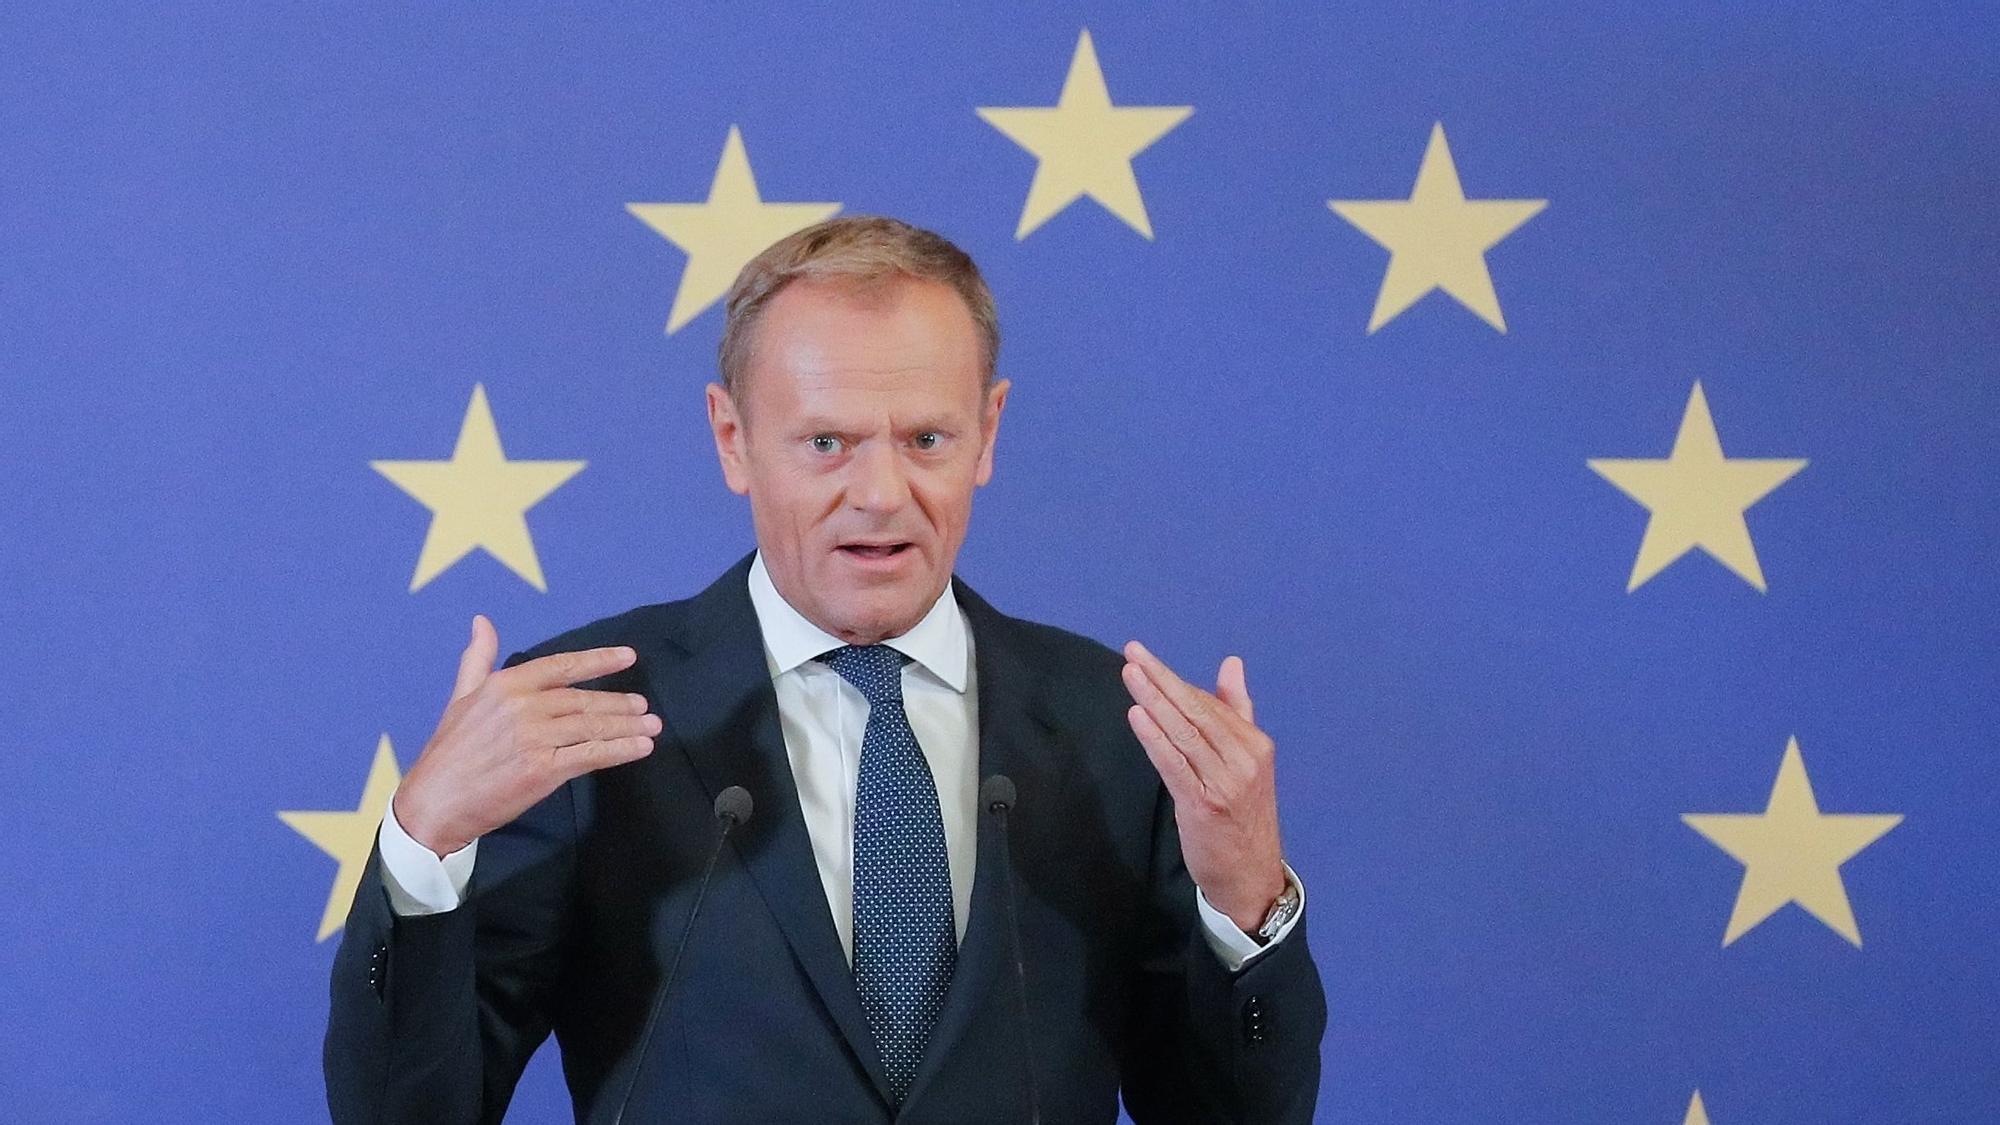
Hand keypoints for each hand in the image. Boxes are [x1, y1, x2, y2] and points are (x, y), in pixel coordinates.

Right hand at [393, 615, 660, 857]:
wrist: (434, 802)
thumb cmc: (448, 752)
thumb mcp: (461, 697)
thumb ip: (478, 659)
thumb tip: (482, 621)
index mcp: (505, 685)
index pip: (561, 666)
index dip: (598, 660)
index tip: (628, 656)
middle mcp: (523, 706)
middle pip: (583, 699)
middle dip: (618, 703)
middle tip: (644, 706)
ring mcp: (534, 738)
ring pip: (591, 726)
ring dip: (626, 726)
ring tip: (651, 726)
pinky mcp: (543, 769)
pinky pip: (591, 754)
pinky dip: (620, 750)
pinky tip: (640, 748)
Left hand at [1121, 641, 1286, 931]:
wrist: (1251, 876)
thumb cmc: (1243, 817)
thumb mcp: (1248, 761)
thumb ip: (1237, 711)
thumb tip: (1232, 663)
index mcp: (1255, 744)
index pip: (1209, 704)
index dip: (1174, 681)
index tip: (1145, 658)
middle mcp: (1244, 759)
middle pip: (1195, 711)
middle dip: (1161, 680)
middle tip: (1132, 653)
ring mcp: (1225, 782)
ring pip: (1183, 732)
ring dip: (1154, 700)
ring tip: (1130, 675)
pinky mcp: (1203, 804)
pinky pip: (1175, 764)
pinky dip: (1155, 738)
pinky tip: (1137, 716)